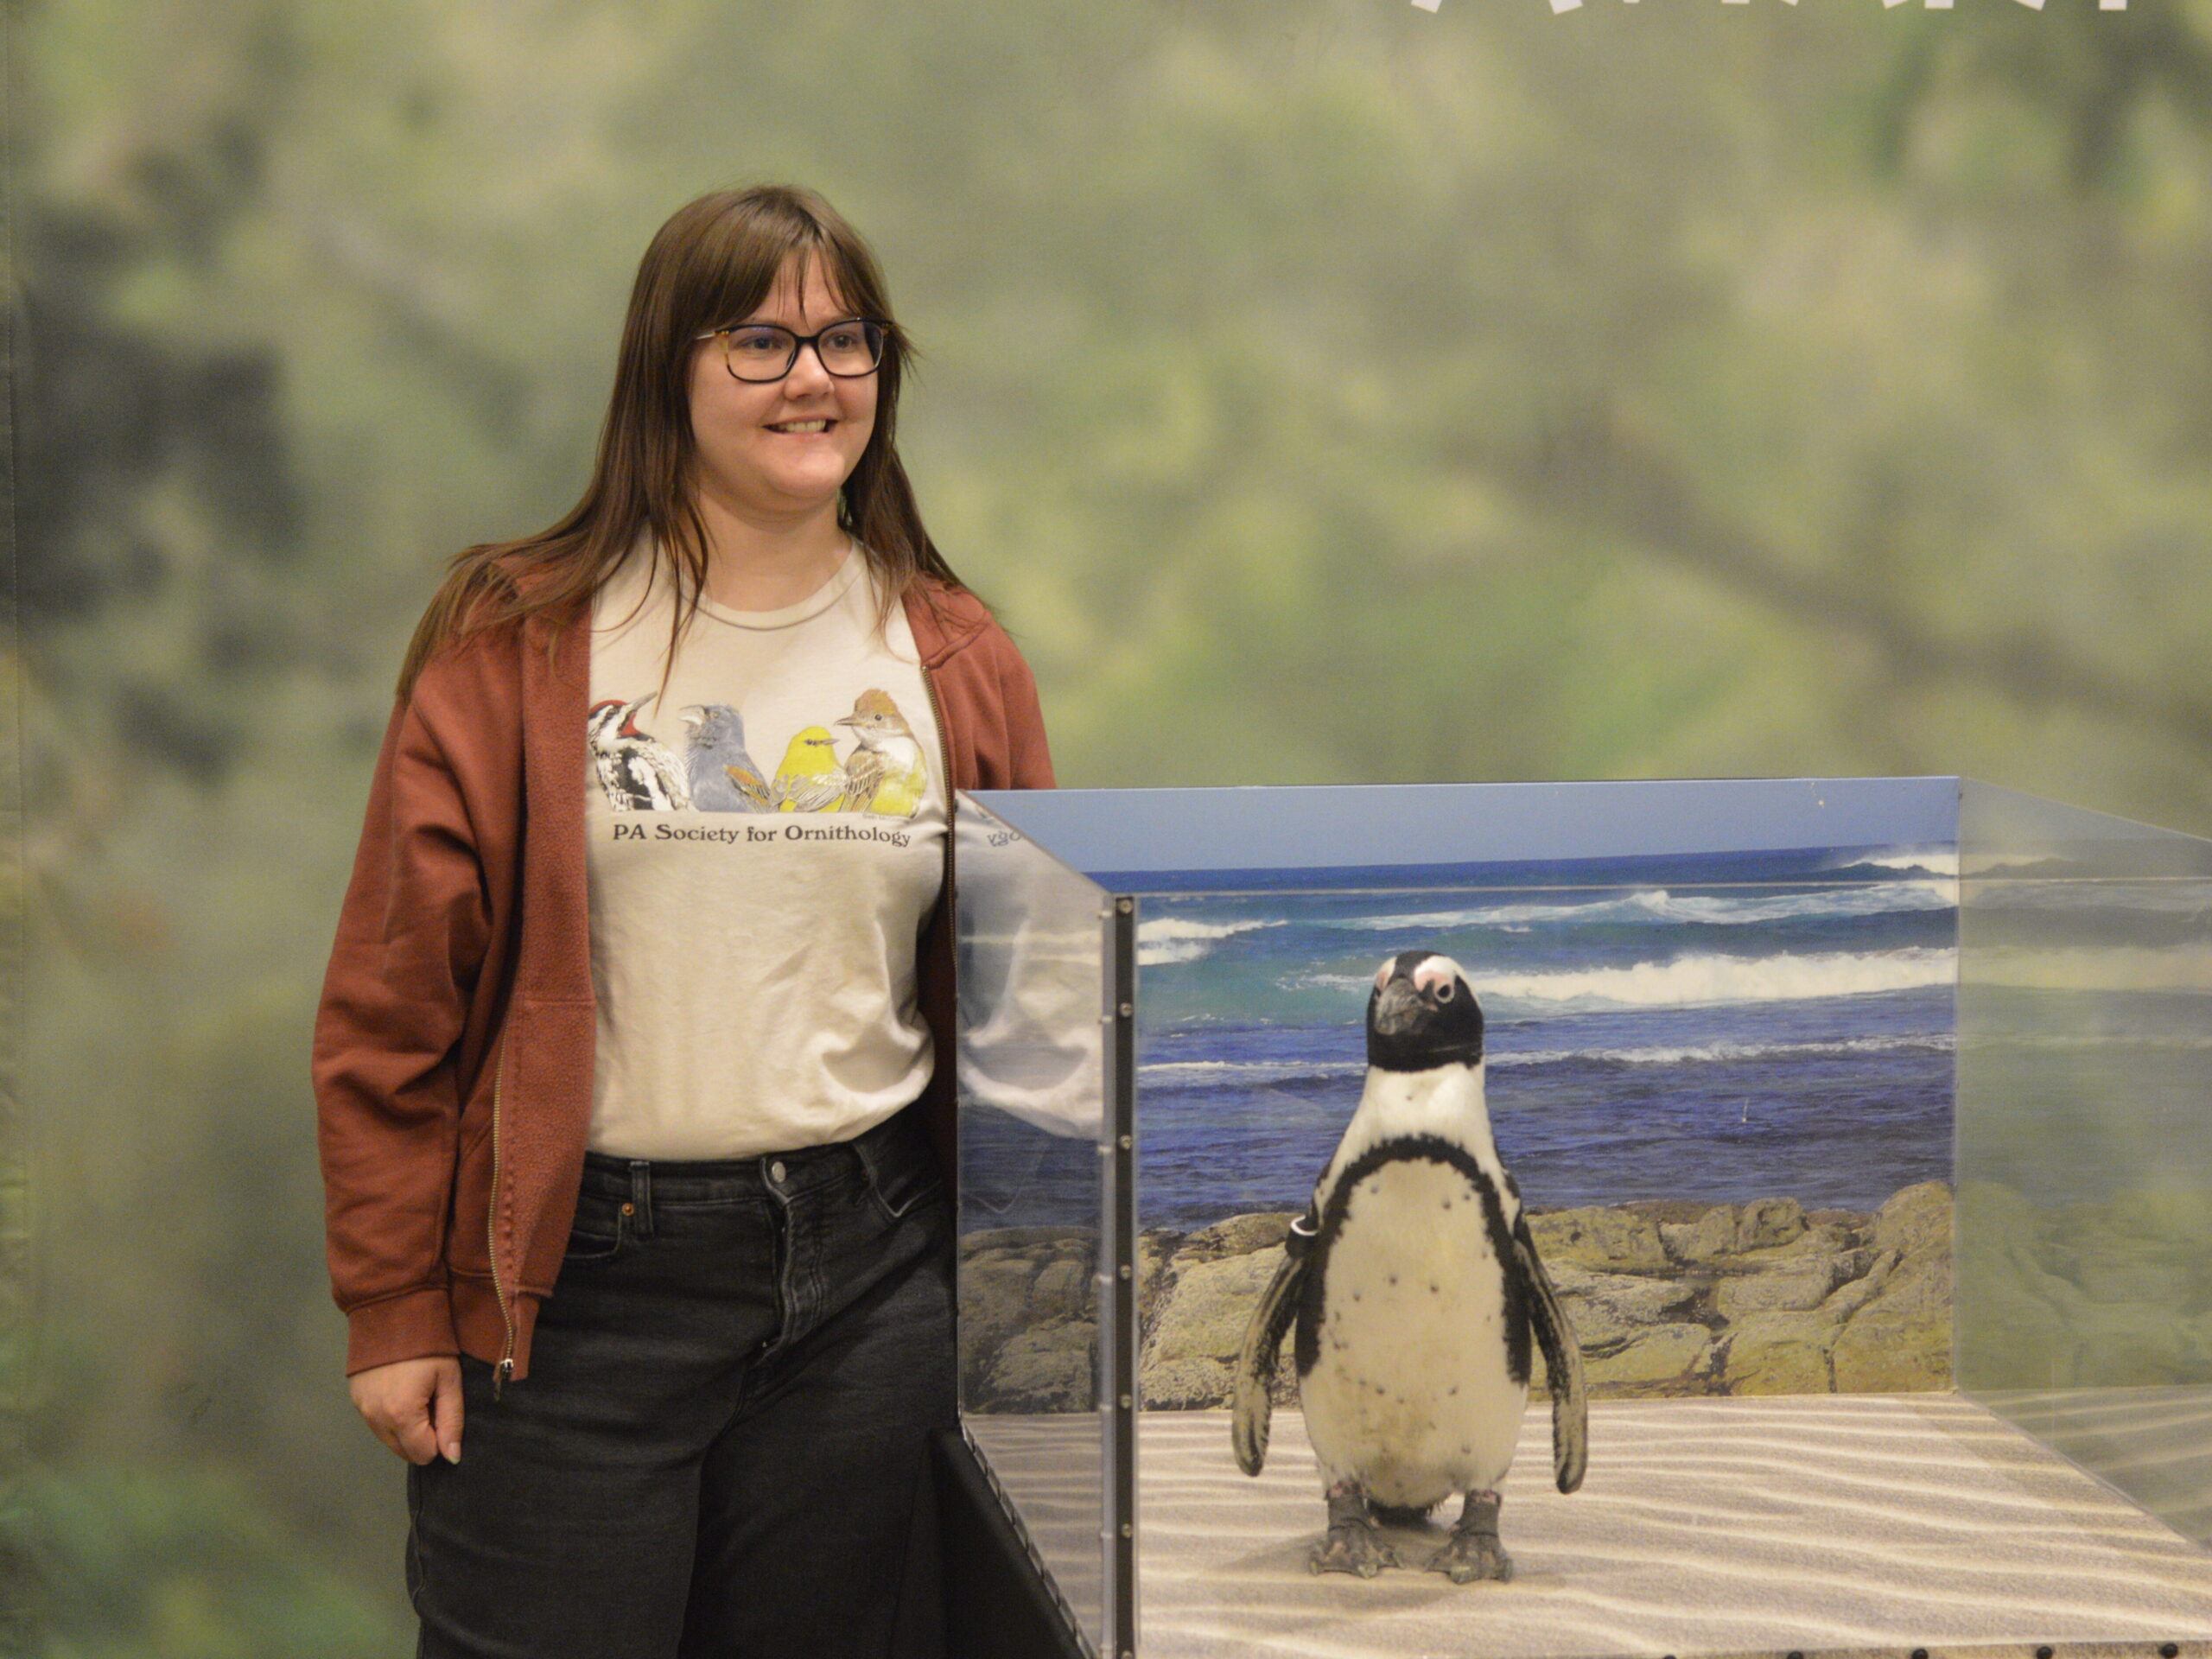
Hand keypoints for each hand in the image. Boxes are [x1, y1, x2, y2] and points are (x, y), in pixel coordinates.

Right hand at [349, 1356, 463, 1464]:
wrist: (393, 1313)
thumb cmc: (430, 1346)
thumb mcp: (449, 1380)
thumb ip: (451, 1421)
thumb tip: (452, 1456)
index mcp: (401, 1415)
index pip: (423, 1454)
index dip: (439, 1440)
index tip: (443, 1413)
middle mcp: (376, 1419)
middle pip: (404, 1452)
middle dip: (422, 1437)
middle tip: (431, 1404)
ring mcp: (362, 1411)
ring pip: (389, 1440)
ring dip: (406, 1429)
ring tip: (416, 1395)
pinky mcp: (355, 1401)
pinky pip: (377, 1425)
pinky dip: (391, 1418)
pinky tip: (400, 1392)